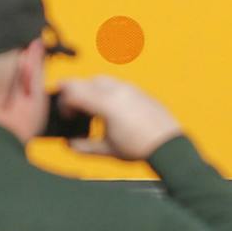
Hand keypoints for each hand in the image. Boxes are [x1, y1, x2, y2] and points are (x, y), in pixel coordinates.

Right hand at [54, 77, 184, 161]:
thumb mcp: (107, 150)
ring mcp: (129, 88)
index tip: (65, 117)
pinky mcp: (138, 91)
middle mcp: (117, 90)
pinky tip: (106, 109)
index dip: (63, 104)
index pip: (74, 92)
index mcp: (106, 104)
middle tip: (72, 112)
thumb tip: (70, 144)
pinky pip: (115, 84)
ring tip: (89, 111)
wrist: (168, 145)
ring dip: (89, 91)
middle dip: (74, 94)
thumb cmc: (139, 147)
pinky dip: (104, 92)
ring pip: (100, 80)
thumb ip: (83, 147)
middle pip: (84, 82)